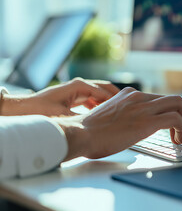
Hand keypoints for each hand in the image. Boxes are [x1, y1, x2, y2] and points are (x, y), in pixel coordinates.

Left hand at [1, 78, 118, 116]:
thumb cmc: (41, 110)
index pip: (105, 91)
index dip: (117, 100)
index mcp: (80, 86)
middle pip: (105, 88)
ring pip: (99, 94)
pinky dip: (100, 105)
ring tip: (120, 111)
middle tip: (128, 106)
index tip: (128, 107)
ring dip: (109, 101)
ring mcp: (77, 90)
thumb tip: (99, 124)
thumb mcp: (65, 116)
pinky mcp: (74, 96)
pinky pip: (92, 99)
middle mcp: (80, 85)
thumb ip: (83, 119)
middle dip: (117, 97)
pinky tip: (105, 114)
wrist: (24, 108)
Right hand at [55, 87, 181, 160]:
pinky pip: (175, 119)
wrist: (79, 134)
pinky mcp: (146, 120)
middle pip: (173, 98)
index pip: (159, 98)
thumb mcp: (111, 117)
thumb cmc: (90, 132)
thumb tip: (133, 127)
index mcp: (130, 95)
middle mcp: (138, 97)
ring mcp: (143, 107)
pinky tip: (179, 140)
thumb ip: (125, 116)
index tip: (175, 122)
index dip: (171, 110)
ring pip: (178, 104)